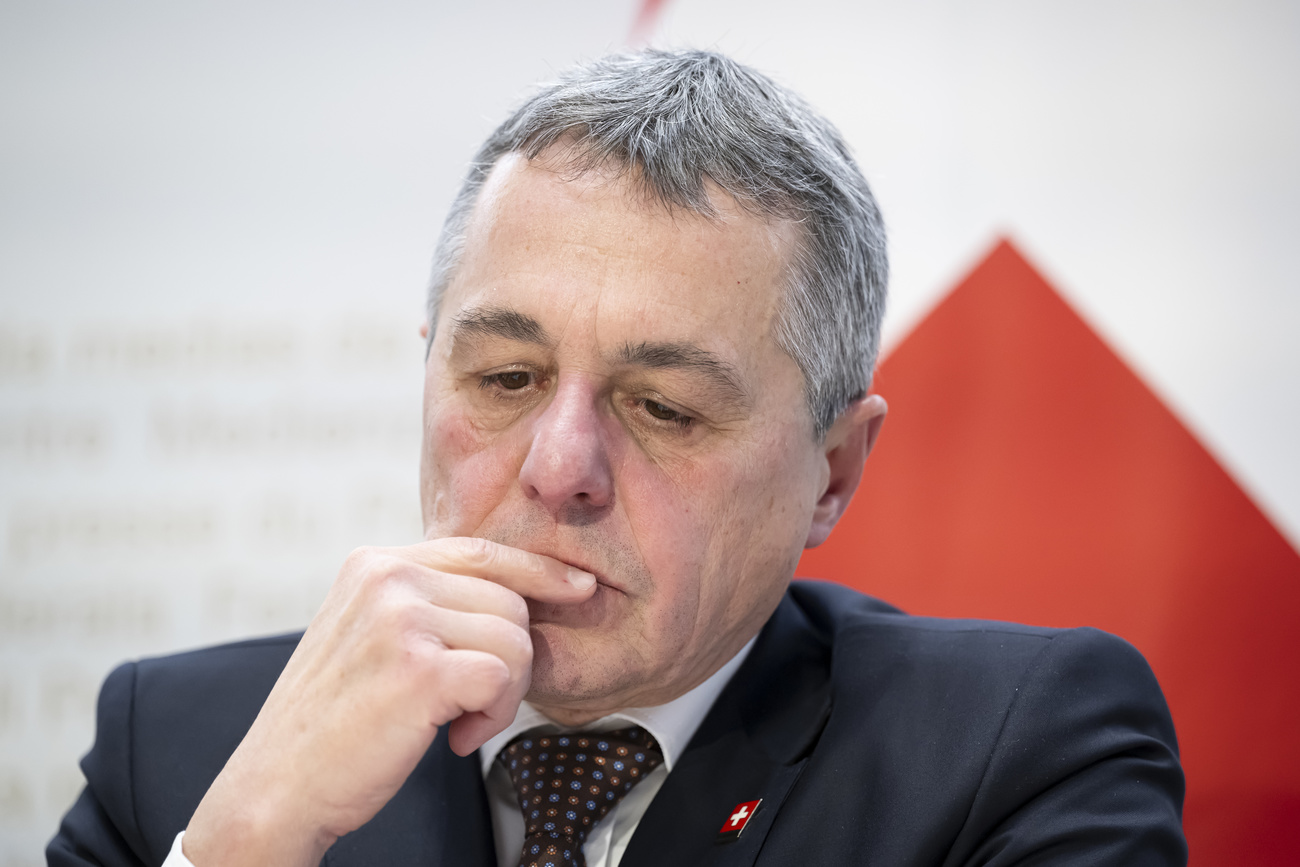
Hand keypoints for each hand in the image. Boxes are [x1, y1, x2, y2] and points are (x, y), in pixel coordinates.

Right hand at [182, 537, 595, 866]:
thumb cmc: (335, 721)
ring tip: (457, 721)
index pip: (483, 549)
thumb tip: (518, 595)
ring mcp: (400, 618)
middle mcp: (387, 577)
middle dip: (511, 660)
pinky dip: (493, 716)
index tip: (578, 588)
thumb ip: (427, 603)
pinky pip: (503, 678)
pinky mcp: (418, 668)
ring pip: (516, 639)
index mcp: (376, 562)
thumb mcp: (371, 635)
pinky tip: (455, 738)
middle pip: (510, 600)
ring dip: (504, 693)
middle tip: (470, 705)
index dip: (539, 571)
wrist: (277, 787)